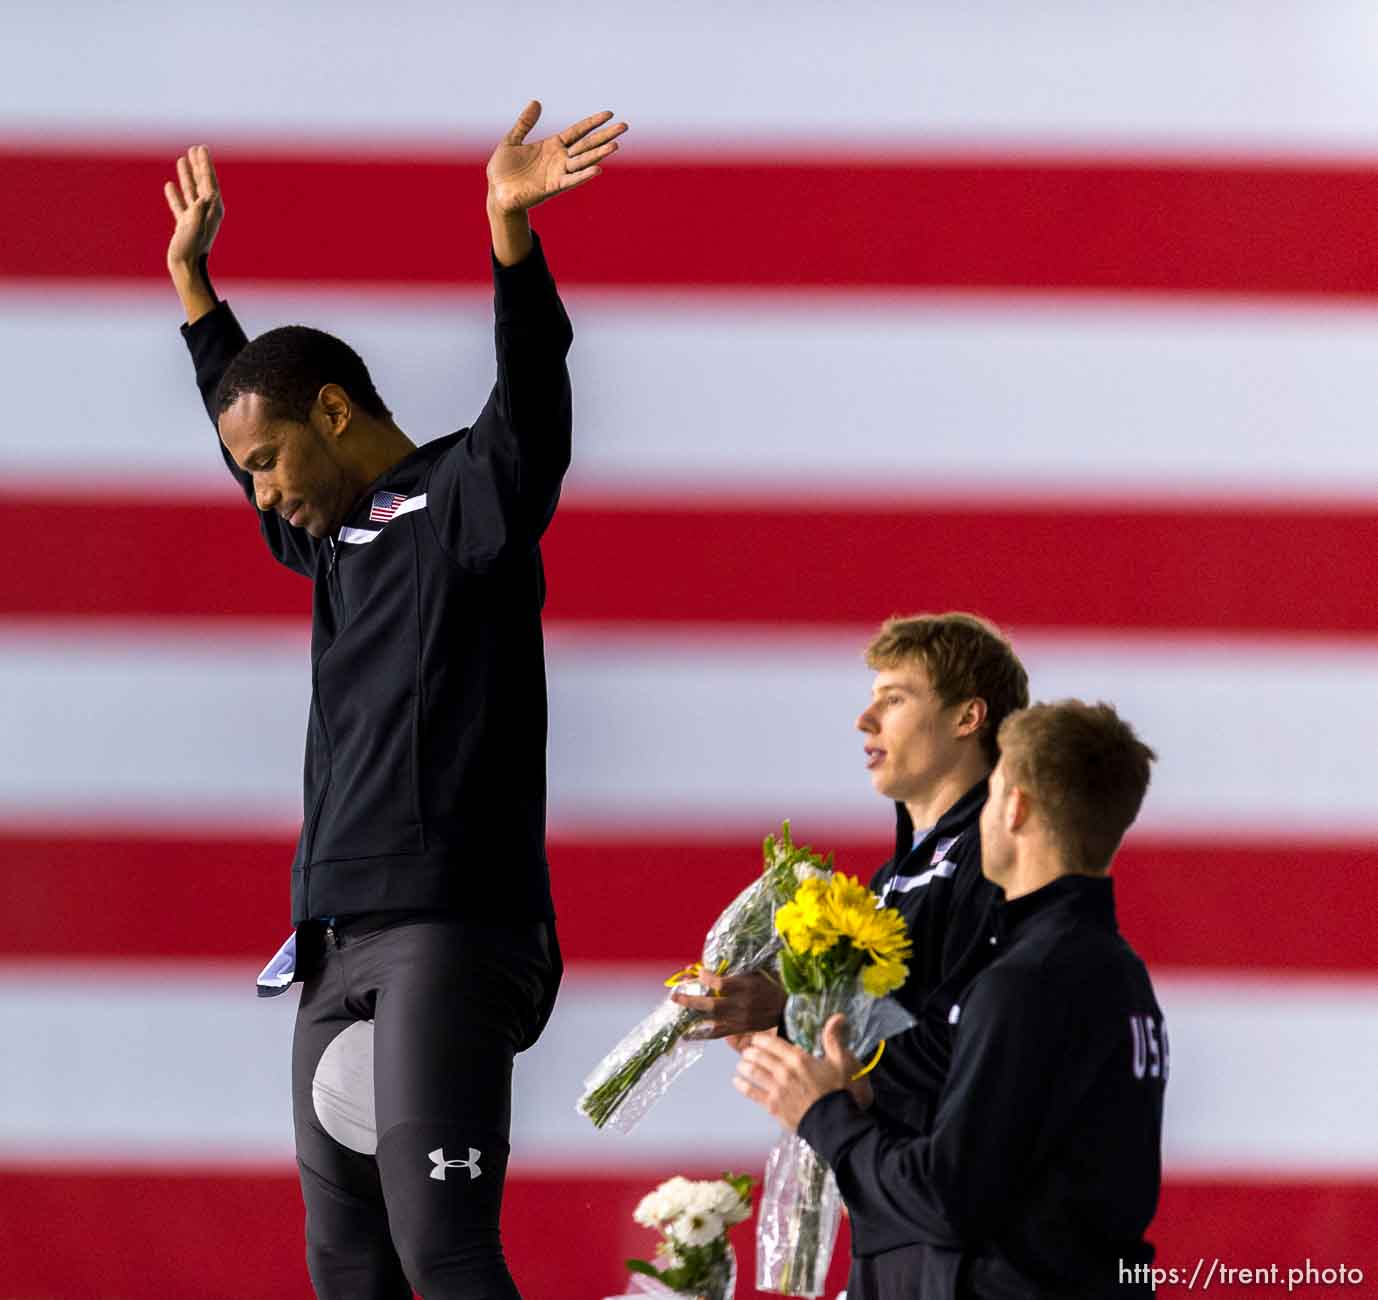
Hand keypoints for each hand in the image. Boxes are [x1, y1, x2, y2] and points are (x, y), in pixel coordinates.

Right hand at [163, 146, 223, 272]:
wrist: (185, 267)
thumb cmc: (191, 249)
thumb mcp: (195, 228)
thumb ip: (199, 212)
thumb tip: (203, 197)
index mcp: (212, 210)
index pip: (209, 181)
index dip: (205, 164)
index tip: (201, 149)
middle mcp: (206, 212)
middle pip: (203, 183)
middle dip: (199, 165)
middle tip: (196, 148)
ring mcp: (195, 218)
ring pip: (191, 191)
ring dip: (187, 175)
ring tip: (182, 159)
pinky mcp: (185, 225)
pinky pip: (180, 205)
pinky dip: (175, 195)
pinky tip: (170, 185)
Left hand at [486, 100, 626, 215]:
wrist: (496, 192)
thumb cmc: (503, 169)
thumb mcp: (512, 140)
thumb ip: (525, 123)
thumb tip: (536, 102)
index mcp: (552, 146)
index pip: (578, 131)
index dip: (592, 122)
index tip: (609, 114)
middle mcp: (560, 159)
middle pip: (587, 144)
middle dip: (605, 136)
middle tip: (624, 126)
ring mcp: (558, 173)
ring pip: (583, 161)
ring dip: (599, 154)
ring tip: (616, 145)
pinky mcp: (552, 187)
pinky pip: (571, 180)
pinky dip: (583, 176)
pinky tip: (597, 170)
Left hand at [671, 970, 785, 1039]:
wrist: (786, 1008)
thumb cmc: (769, 985)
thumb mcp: (755, 973)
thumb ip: (735, 973)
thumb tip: (710, 970)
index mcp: (745, 987)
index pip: (721, 984)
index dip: (707, 977)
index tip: (699, 971)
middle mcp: (741, 1005)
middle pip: (711, 1004)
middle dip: (690, 1000)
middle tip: (675, 996)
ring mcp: (739, 1019)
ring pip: (712, 1020)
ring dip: (692, 1017)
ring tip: (676, 1015)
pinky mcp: (739, 1029)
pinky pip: (717, 1034)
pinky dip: (701, 1034)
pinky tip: (687, 1036)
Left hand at [732, 1014, 859, 1130]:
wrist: (832, 1121)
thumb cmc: (836, 1091)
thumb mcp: (839, 1062)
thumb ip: (833, 1038)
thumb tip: (838, 1016)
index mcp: (798, 1058)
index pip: (771, 1042)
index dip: (760, 1039)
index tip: (756, 1039)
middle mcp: (784, 1071)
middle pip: (758, 1056)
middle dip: (750, 1052)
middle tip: (748, 1052)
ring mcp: (776, 1088)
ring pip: (752, 1072)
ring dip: (744, 1066)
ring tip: (741, 1064)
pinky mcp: (772, 1105)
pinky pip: (751, 1092)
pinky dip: (741, 1085)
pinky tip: (736, 1081)